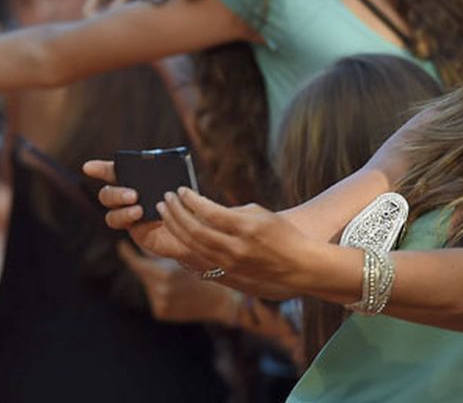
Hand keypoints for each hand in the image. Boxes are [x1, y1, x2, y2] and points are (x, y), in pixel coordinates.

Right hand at [84, 159, 203, 267]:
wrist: (199, 230)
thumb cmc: (190, 202)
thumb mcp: (183, 186)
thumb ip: (175, 179)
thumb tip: (172, 173)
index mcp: (136, 182)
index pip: (113, 173)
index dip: (100, 169)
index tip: (89, 167)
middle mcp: (128, 199)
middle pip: (107, 195)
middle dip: (115, 193)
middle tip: (133, 194)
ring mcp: (130, 218)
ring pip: (112, 216)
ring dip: (122, 212)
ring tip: (139, 210)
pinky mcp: (139, 234)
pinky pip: (131, 230)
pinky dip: (139, 224)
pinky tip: (153, 220)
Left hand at [118, 241, 237, 323]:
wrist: (221, 302)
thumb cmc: (210, 273)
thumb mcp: (191, 256)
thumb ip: (170, 247)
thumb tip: (154, 233)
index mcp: (165, 274)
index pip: (136, 262)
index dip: (127, 253)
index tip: (121, 245)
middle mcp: (159, 290)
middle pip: (145, 272)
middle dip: (150, 265)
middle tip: (162, 262)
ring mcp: (160, 303)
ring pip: (151, 284)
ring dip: (158, 279)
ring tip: (179, 279)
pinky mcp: (161, 312)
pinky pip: (155, 297)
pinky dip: (163, 291)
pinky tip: (179, 292)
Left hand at [159, 188, 316, 291]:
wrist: (297, 264)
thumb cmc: (282, 233)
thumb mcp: (260, 214)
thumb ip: (230, 212)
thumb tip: (203, 209)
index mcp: (246, 228)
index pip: (210, 212)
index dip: (191, 200)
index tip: (181, 191)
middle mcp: (236, 247)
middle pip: (195, 230)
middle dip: (176, 213)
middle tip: (165, 199)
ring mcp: (230, 262)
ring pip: (193, 245)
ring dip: (175, 227)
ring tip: (165, 212)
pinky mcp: (228, 272)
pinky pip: (200, 256)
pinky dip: (186, 242)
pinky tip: (179, 231)